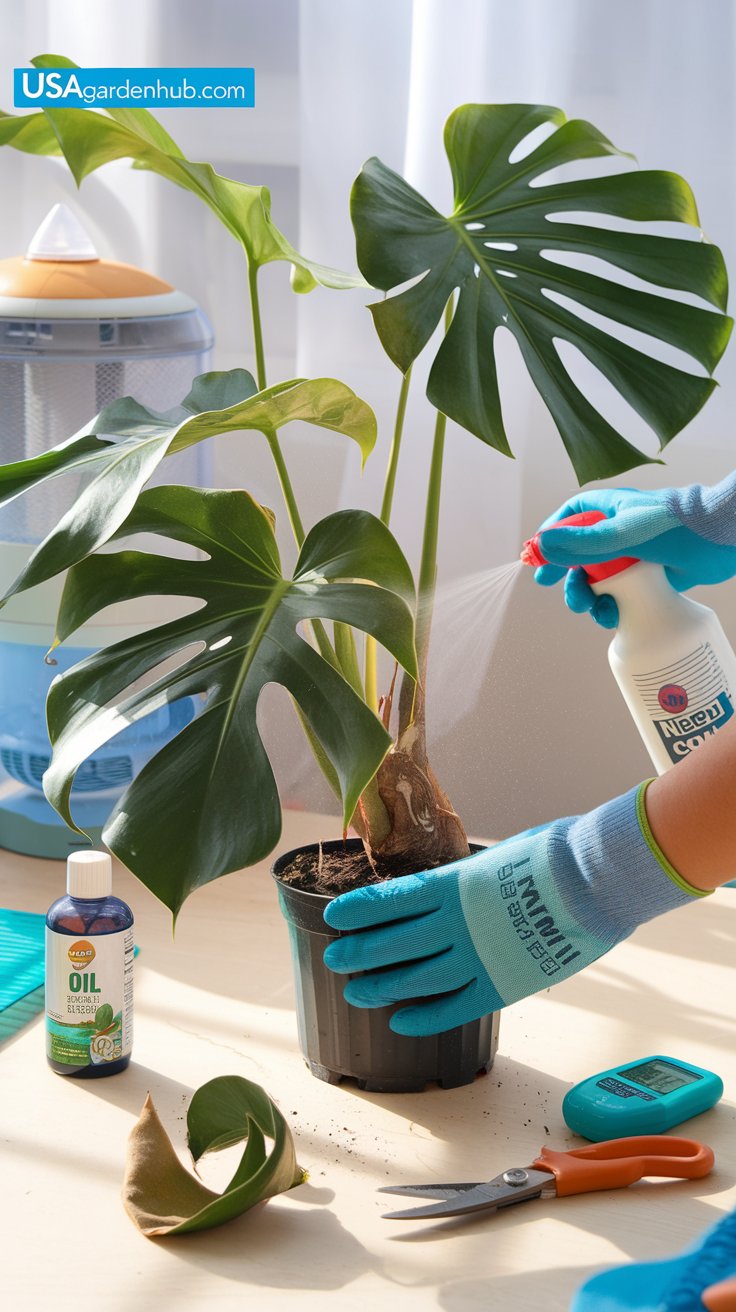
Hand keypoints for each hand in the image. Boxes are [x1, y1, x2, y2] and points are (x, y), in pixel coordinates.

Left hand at [322, 786, 701, 1035]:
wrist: (597, 881)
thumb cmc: (553, 856)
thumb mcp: (497, 857)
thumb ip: (468, 878)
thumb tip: (452, 883)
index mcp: (452, 884)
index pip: (389, 900)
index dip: (358, 911)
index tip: (334, 918)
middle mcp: (456, 924)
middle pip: (393, 944)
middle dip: (360, 953)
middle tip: (336, 960)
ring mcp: (477, 957)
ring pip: (415, 979)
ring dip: (382, 987)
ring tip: (357, 992)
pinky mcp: (502, 985)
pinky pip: (454, 1008)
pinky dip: (425, 1017)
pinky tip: (402, 1021)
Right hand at [533, 481, 735, 627]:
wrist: (723, 539)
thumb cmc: (676, 526)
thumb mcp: (623, 534)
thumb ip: (581, 542)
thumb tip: (542, 545)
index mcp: (609, 510)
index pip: (568, 521)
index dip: (550, 540)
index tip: (536, 561)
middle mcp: (618, 531)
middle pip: (578, 557)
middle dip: (568, 579)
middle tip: (562, 595)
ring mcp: (633, 556)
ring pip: (598, 580)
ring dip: (589, 598)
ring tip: (594, 611)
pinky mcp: (648, 579)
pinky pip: (620, 596)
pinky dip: (612, 608)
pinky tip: (613, 618)